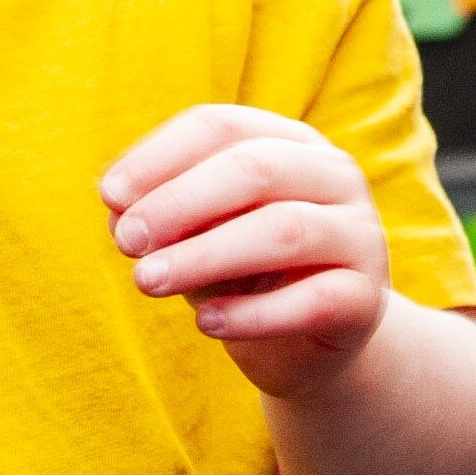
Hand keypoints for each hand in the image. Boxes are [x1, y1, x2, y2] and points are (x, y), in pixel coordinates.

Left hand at [101, 105, 390, 398]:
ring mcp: (360, 235)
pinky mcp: (368, 300)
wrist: (310, 349)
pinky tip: (206, 324)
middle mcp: (334, 175)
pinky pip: (313, 300)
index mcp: (291, 141)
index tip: (108, 195)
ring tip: (147, 281)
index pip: (223, 126)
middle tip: (125, 241)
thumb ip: (164, 218)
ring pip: (284, 230)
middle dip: (179, 202)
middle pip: (256, 169)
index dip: (160, 155)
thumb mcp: (197, 236)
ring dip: (205, 254)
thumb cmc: (243, 275)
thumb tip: (116, 211)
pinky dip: (253, 313)